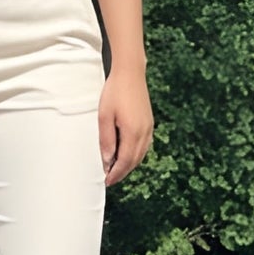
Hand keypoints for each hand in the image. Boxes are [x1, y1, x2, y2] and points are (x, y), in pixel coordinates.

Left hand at [97, 63, 152, 186]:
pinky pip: (144, 146)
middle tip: (110, 179)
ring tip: (116, 170)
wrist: (130, 73)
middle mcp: (144, 133)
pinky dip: (136, 155)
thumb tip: (107, 160)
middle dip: (122, 172)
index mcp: (132, 132)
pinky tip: (127, 154)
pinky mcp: (149, 123)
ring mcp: (149, 128)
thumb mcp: (104, 116)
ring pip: (140, 154)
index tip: (106, 180)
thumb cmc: (115, 92)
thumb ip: (106, 140)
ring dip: (129, 164)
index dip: (115, 173)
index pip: (124, 161)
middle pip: (134, 161)